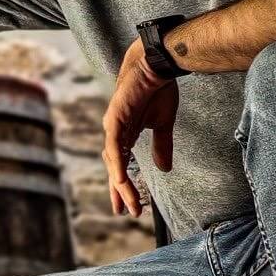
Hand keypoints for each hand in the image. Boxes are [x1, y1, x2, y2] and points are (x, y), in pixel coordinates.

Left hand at [101, 39, 178, 218]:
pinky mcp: (115, 117)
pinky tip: (119, 180)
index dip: (125, 185)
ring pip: (113, 161)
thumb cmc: (158, 89)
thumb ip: (161, 146)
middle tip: (124, 211)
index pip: (121, 164)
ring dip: (120, 184)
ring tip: (128, 203)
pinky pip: (114, 146)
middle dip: (118, 191)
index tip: (131, 205)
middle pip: (113, 167)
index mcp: (126, 132)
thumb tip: (163, 169)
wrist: (157, 64)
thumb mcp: (162, 124)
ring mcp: (113, 124)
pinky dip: (116, 164)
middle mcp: (115, 131)